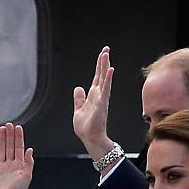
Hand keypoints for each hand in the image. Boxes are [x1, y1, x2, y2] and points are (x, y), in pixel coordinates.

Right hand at [0, 123, 33, 188]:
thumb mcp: (27, 176)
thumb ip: (29, 162)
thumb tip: (30, 149)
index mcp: (20, 166)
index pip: (19, 148)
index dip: (19, 138)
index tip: (18, 127)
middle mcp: (11, 166)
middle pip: (10, 147)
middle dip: (10, 136)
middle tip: (9, 124)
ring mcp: (1, 168)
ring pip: (1, 150)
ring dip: (1, 140)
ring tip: (2, 129)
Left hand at [73, 46, 114, 160]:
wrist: (90, 139)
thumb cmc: (86, 129)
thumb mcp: (78, 110)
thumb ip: (79, 99)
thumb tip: (78, 88)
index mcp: (93, 97)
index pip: (97, 78)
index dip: (99, 66)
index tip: (102, 55)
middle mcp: (99, 96)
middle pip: (101, 75)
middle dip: (103, 61)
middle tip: (106, 49)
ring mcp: (101, 99)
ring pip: (104, 79)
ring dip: (105, 66)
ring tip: (106, 54)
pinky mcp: (102, 104)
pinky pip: (105, 89)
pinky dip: (107, 79)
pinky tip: (110, 70)